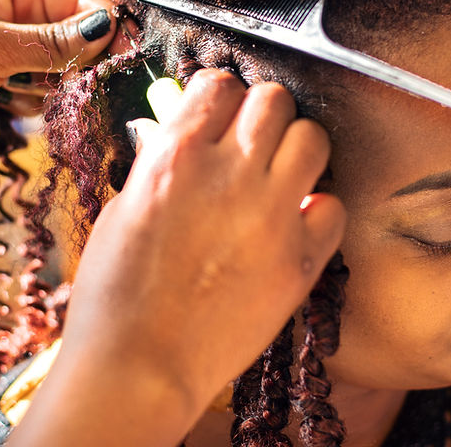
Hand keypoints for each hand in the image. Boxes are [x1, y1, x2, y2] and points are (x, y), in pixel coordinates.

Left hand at [0, 0, 116, 148]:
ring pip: (62, 74)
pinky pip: (41, 98)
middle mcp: (18, 20)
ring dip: (47, 89)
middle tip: (64, 81)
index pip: (81, 1)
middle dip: (76, 64)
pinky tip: (2, 106)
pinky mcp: (4, 88)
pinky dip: (31, 106)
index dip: (106, 25)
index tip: (127, 54)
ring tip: (13, 92)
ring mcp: (11, 56)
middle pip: (78, 40)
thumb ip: (54, 42)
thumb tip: (107, 28)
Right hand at [10, 70, 346, 445]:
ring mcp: (270, 215)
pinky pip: (335, 206)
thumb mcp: (124, 207)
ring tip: (281, 176)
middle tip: (255, 142)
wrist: (138, 367)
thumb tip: (190, 133)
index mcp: (175, 156)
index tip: (222, 113)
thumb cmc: (116, 294)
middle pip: (275, 100)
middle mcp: (228, 174)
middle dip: (265, 115)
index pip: (220, 84)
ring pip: (313, 138)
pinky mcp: (300, 259)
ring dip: (298, 150)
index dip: (223, 96)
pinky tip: (296, 224)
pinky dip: (320, 210)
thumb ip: (164, 162)